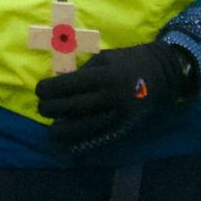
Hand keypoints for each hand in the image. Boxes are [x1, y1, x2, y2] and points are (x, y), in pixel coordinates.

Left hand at [37, 40, 198, 149]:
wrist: (161, 73)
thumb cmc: (128, 60)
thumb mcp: (104, 58)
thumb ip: (82, 73)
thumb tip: (58, 85)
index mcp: (104, 76)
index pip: (70, 85)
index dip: (50, 89)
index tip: (39, 90)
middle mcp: (111, 97)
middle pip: (74, 107)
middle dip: (52, 109)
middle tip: (41, 108)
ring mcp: (118, 114)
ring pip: (85, 126)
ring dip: (64, 130)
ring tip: (51, 131)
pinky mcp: (124, 125)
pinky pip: (99, 135)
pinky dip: (82, 140)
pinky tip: (68, 141)